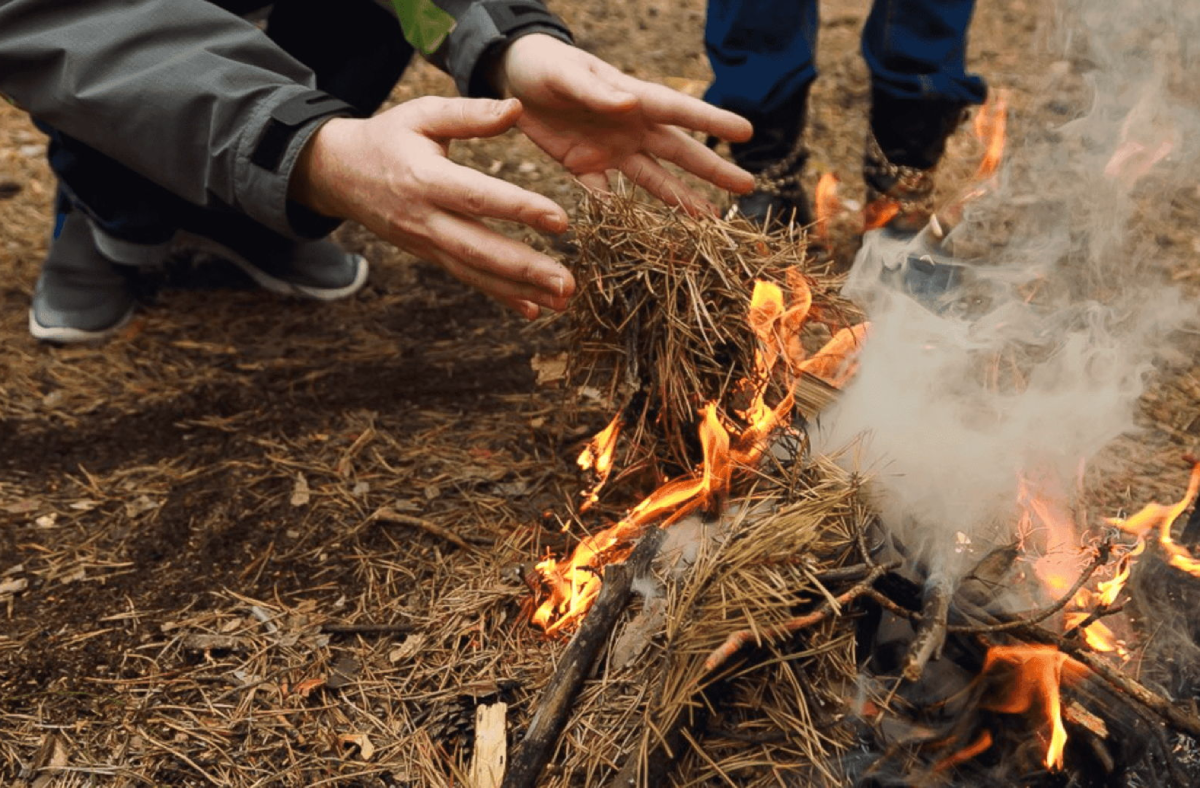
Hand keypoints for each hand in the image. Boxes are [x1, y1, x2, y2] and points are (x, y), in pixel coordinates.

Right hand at [291, 96, 571, 318]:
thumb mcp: (422, 114)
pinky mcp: (431, 255)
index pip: (478, 198)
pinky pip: (469, 278)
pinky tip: (534, 310)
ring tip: (563, 301)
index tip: (561, 220)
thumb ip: (469, 114)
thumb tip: (517, 108)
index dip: (520, 209)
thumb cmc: (388, 137)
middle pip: (480, 250)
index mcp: (426, 180)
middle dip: (526, 270)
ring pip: (477, 272)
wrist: (338, 174)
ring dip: (521, 290)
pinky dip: (502, 296)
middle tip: (568, 283)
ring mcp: (427, 243)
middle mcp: (426, 219)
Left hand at [499, 34, 754, 213]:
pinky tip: (642, 239)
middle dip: (712, 170)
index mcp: (633, 99)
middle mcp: (632, 128)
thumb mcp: (566, 75)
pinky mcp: (585, 167)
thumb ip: (596, 92)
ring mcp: (612, 150)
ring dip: (681, 200)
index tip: (746, 132)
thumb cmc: (545, 64)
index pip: (680, 111)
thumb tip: (632, 104)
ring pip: (654, 179)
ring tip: (709, 222)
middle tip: (747, 185)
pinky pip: (607, 196)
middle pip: (679, 152)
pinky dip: (621, 217)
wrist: (512, 78)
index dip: (713, 121)